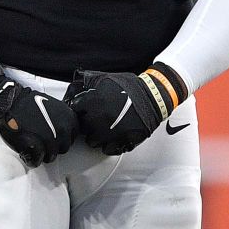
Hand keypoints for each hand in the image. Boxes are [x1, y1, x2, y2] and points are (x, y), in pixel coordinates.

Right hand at [0, 56, 77, 166]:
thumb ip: (61, 120)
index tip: (54, 136)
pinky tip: (26, 152)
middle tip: (42, 141)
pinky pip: (37, 160)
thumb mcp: (53, 106)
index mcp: (69, 117)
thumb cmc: (27, 103)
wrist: (9, 102)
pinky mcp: (36, 147)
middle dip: (53, 147)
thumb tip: (62, 131)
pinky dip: (31, 159)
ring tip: (33, 146)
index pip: (72, 136)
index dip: (62, 138)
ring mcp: (50, 139)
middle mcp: (63, 129)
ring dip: (42, 154)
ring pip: (51, 156)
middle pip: (63, 148)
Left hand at [64, 66, 182, 154]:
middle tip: (95, 119)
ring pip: (91, 141)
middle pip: (82, 127)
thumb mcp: (107, 78)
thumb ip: (90, 81)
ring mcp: (109, 132)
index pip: (75, 110)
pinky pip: (106, 149)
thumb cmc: (131, 87)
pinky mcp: (120, 142)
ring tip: (104, 128)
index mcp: (93, 101)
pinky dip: (108, 144)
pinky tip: (113, 136)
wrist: (153, 98)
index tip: (84, 110)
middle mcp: (98, 118)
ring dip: (95, 136)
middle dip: (87, 123)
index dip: (80, 109)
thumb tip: (78, 83)